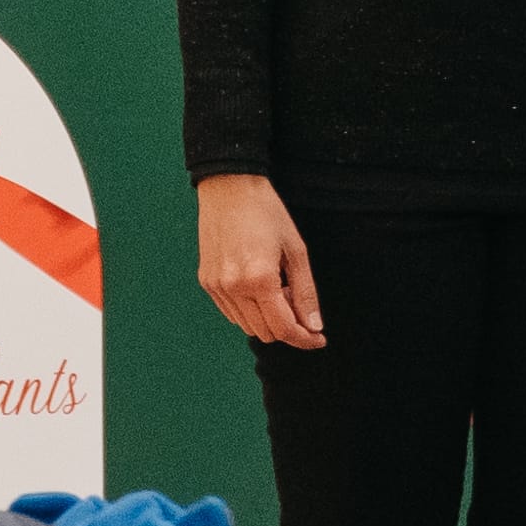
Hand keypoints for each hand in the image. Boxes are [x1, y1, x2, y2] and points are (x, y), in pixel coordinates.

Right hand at [199, 177, 324, 350]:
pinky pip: (232, 313)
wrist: (229, 187)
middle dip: (287, 325)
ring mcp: (217, 287)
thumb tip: (314, 326)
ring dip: (268, 318)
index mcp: (259, 279)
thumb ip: (305, 292)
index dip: (304, 338)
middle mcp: (233, 288)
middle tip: (295, 296)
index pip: (284, 328)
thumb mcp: (296, 250)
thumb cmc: (267, 213)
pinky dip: (250, 310)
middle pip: (266, 333)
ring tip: (276, 286)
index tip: (318, 338)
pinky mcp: (207, 282)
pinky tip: (258, 286)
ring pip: (248, 326)